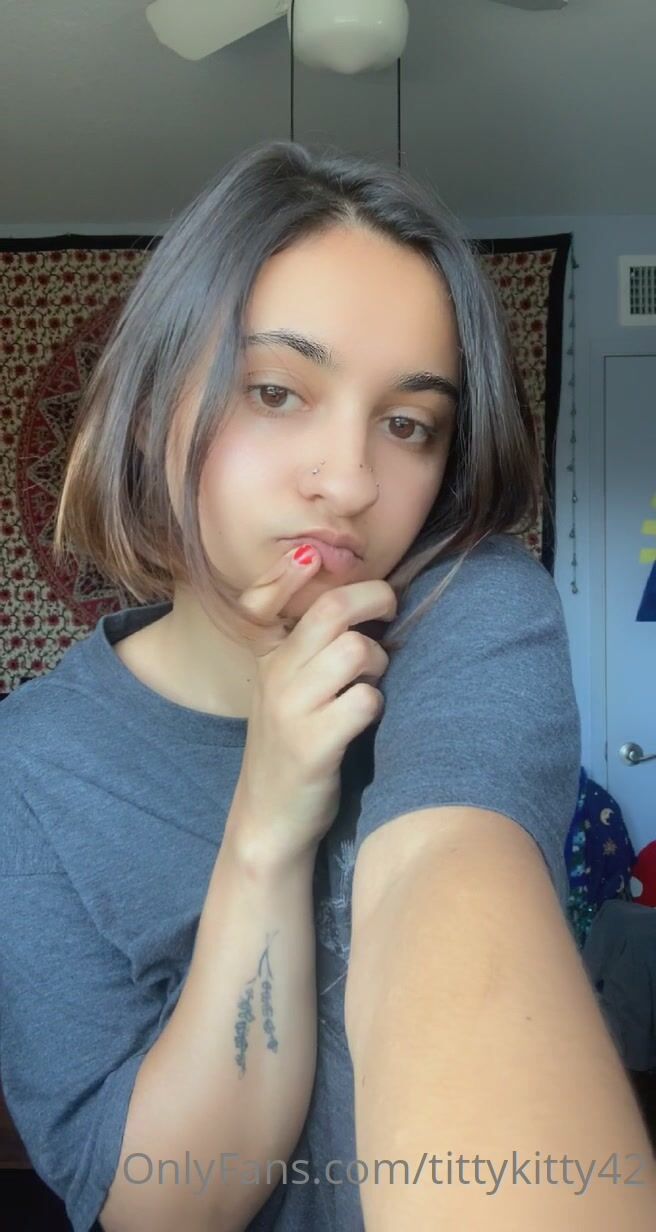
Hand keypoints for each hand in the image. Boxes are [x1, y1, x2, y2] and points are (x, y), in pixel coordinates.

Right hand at [228, 544, 396, 866]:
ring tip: (373, 679)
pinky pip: (364, 701)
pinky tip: (370, 718)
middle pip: (331, 610)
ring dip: (378, 662)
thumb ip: (308, 645)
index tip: (313, 557)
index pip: (262, 598)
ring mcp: (292, 710)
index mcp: (268, 657)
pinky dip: (377, 704)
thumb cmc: (293, 744)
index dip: (288, 570)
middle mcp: (275, 676)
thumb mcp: (286, 688)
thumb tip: (360, 596)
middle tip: (390, 609)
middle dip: (374, 599)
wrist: (270, 819)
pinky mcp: (313, 745)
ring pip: (353, 652)